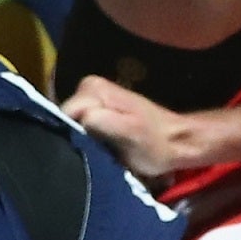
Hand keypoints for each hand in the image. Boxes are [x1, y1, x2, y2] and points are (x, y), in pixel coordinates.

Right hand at [62, 75, 192, 184]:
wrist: (176, 141)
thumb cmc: (155, 143)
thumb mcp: (131, 134)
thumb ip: (105, 123)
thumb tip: (82, 118)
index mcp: (93, 88)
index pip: (64, 113)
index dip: (72, 134)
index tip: (87, 150)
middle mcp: (88, 87)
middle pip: (65, 117)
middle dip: (75, 136)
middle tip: (94, 152)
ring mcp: (90, 97)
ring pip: (70, 123)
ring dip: (81, 139)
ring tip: (98, 151)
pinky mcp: (93, 109)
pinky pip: (78, 125)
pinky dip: (85, 138)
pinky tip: (98, 148)